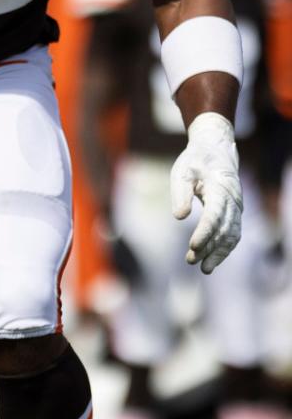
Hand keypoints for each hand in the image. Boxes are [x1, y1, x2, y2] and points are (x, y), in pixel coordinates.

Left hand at [170, 112, 242, 272]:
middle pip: (224, 229)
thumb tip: (179, 217)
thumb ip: (181, 192)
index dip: (205, 233)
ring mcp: (237, 207)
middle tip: (190, 261)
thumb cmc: (196, 160)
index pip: (214, 215)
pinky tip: (212, 260)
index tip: (192, 247)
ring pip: (232, 235)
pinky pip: (233, 234)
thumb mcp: (183, 170)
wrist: (216, 150)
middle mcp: (233, 199)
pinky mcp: (235, 213)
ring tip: (203, 268)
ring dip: (219, 253)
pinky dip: (225, 249)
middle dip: (209, 247)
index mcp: (220, 187)